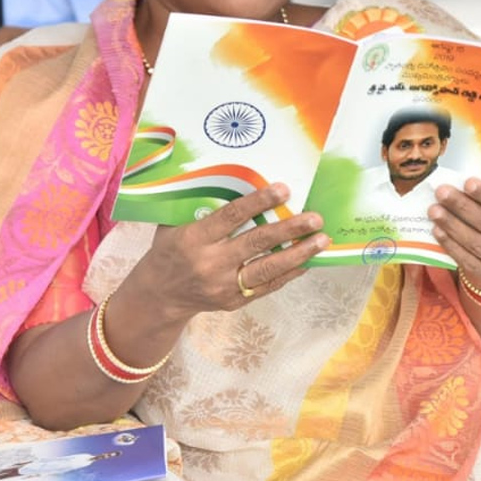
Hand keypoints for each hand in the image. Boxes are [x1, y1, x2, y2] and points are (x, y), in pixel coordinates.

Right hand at [132, 183, 328, 319]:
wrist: (158, 295)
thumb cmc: (170, 250)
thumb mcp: (174, 225)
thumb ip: (201, 206)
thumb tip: (235, 178)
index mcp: (194, 239)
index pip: (231, 217)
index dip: (259, 202)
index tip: (284, 190)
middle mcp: (211, 263)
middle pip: (256, 243)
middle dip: (289, 229)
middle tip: (315, 217)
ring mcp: (224, 286)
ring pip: (267, 269)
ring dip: (298, 253)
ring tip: (322, 240)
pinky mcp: (234, 301)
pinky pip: (267, 286)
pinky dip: (290, 273)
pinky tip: (308, 260)